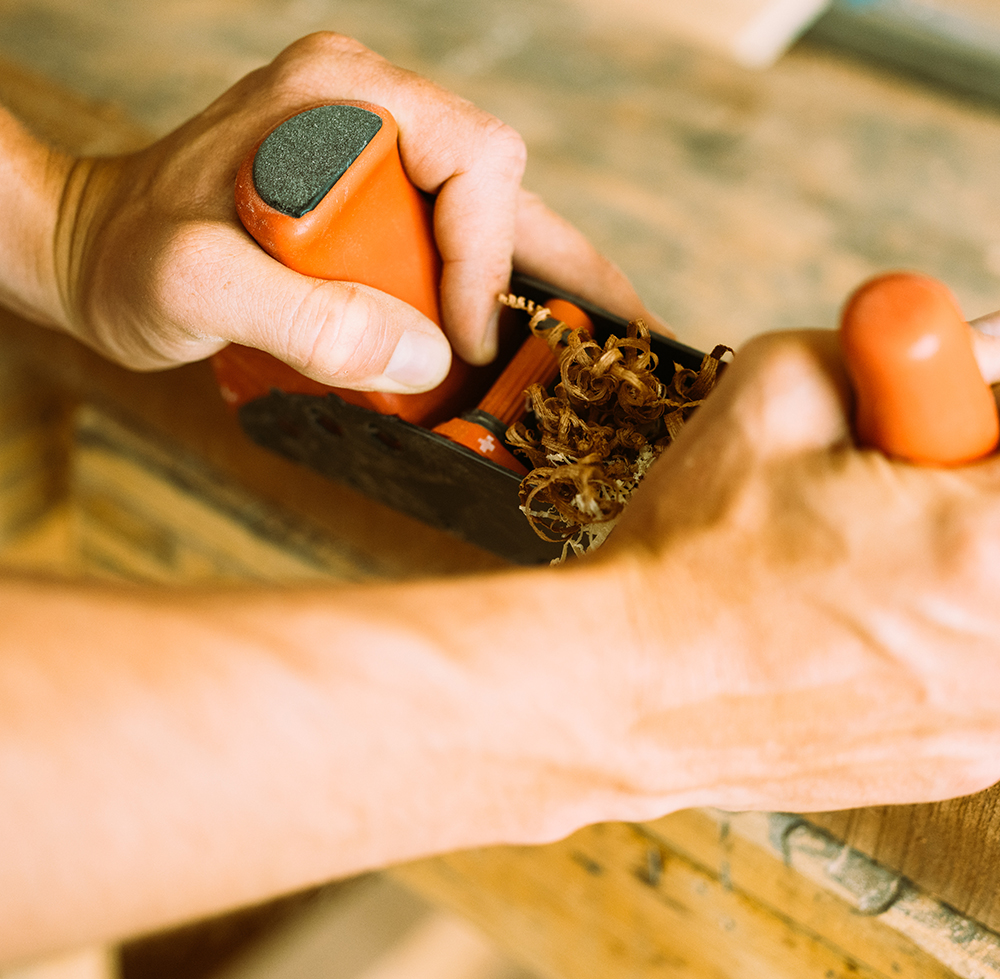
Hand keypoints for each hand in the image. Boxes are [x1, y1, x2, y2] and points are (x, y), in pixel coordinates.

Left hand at [48, 33, 649, 391]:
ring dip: (541, 283)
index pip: (475, 160)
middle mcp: (374, 111)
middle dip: (554, 270)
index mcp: (345, 97)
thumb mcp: (195, 289)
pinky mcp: (370, 197)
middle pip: (501, 189)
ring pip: (491, 216)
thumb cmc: (129, 258)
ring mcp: (375, 152)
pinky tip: (527, 336)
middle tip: (613, 340)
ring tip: (599, 342)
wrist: (90, 251)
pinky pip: (454, 239)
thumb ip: (304, 319)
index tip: (463, 344)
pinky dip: (496, 291)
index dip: (489, 259)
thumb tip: (432, 358)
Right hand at [574, 324, 999, 814]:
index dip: (977, 421)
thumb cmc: (691, 550)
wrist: (626, 686)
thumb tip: (983, 349)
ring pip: (993, 602)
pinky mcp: (961, 764)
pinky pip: (978, 675)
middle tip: (886, 496)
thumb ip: (903, 345)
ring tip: (851, 572)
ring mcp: (990, 724)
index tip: (935, 425)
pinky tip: (848, 633)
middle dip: (964, 494)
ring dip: (950, 571)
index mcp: (986, 542)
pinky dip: (934, 641)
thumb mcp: (778, 389)